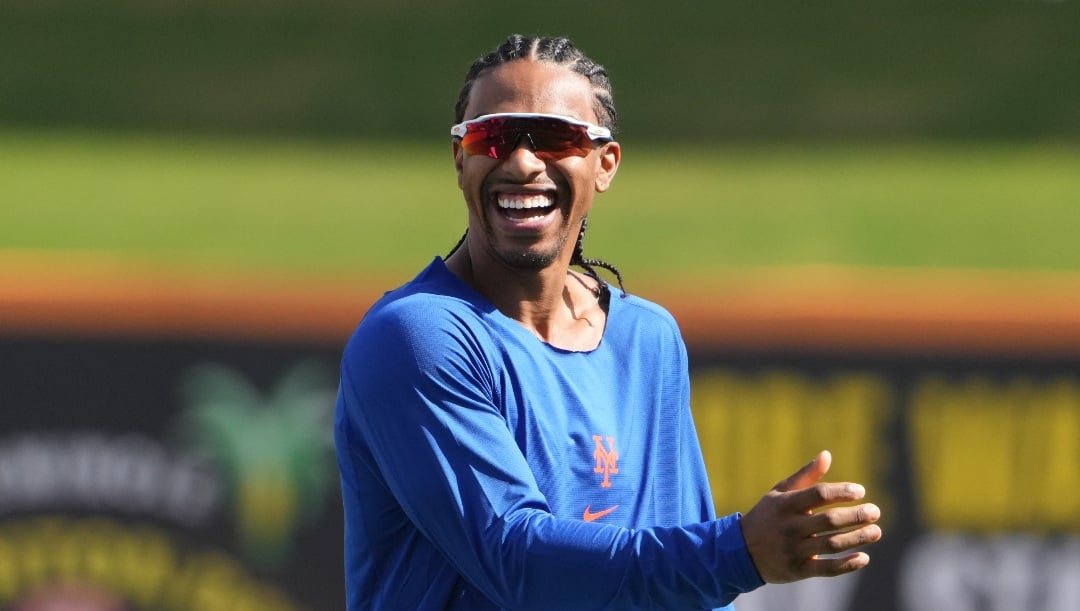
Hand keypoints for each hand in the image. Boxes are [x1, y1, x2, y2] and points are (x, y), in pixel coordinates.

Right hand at [739, 450, 881, 583]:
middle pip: (828, 520)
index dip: (841, 491)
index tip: (860, 491)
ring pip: (831, 544)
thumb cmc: (767, 516)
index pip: (818, 495)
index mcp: (785, 504)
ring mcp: (793, 550)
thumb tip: (827, 454)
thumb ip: (805, 476)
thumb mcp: (779, 492)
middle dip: (855, 516)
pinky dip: (846, 565)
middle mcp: (789, 527)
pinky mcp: (798, 570)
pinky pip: (826, 569)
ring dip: (857, 538)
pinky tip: (864, 557)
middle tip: (875, 511)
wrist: (741, 551)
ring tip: (876, 531)